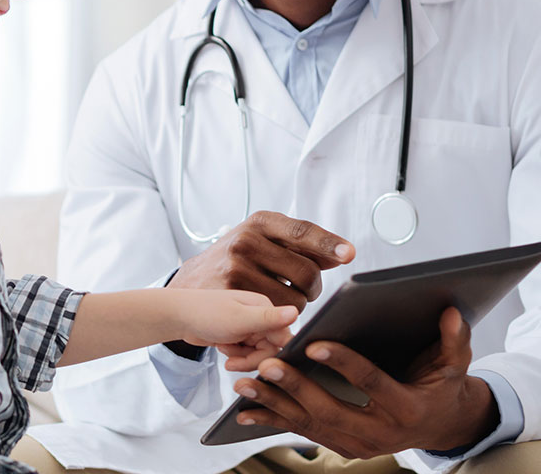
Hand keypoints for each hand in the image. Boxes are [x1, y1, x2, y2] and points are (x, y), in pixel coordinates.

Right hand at [168, 211, 354, 311]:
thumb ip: (300, 246)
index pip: (302, 231)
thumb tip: (340, 254)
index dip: (328, 244)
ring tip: (281, 300)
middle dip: (314, 288)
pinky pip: (275, 315)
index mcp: (261, 222)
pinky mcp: (231, 295)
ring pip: (294, 299)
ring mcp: (237, 267)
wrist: (191, 283)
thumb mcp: (263, 241)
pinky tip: (270, 312)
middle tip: (304, 290)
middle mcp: (247, 240)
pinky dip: (281, 319)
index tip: (348, 254)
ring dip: (298, 306)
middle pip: (306, 272)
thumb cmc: (237, 260)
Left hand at [175, 289, 297, 369]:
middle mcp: (259, 316)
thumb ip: (269, 319)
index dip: (270, 354)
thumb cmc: (205, 313)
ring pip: (258, 354)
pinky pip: (246, 354)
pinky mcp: (239, 336)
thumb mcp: (239, 320)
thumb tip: (296, 312)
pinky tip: (222, 347)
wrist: (178, 317)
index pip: (283, 338)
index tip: (255, 360)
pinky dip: (235, 355)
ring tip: (225, 349)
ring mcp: (249, 326)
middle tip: (232, 359)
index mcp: (265, 307)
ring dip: (241, 357)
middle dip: (251, 358)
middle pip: (270, 349)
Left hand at [231, 307, 498, 457]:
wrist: (442, 427)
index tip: (314, 344)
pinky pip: (305, 433)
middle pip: (332, 410)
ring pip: (311, 425)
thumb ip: (454, 339)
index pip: (371, 383)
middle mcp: (380, 433)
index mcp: (407, 409)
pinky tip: (247, 411)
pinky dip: (274, 421)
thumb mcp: (454, 365)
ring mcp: (359, 445)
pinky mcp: (342, 446)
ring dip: (275, 406)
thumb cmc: (444, 388)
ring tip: (245, 386)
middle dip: (297, 388)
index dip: (343, 363)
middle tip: (268, 365)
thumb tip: (452, 312)